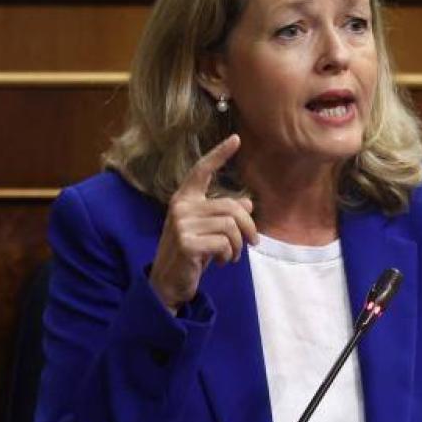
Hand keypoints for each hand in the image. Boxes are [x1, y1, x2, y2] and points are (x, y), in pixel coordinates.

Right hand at [148, 134, 256, 312]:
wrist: (169, 282)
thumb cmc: (192, 254)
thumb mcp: (209, 231)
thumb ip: (225, 215)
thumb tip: (247, 203)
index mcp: (185, 199)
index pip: (202, 170)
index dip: (219, 154)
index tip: (236, 139)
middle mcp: (181, 207)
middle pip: (232, 207)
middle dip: (248, 227)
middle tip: (252, 243)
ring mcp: (181, 224)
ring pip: (231, 226)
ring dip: (238, 245)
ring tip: (231, 255)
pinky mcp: (186, 243)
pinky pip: (224, 243)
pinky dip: (229, 255)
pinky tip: (220, 262)